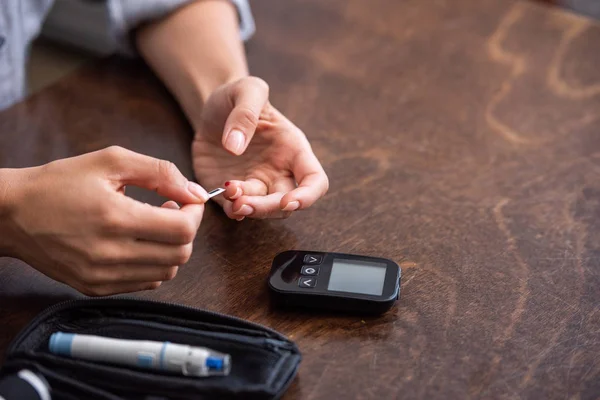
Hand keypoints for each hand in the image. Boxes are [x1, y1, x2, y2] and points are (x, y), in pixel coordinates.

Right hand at [0, 146, 208, 295]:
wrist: (12, 214)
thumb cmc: (59, 183)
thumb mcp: (110, 161)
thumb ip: (160, 172)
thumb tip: (195, 191)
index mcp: (116, 218)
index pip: (183, 230)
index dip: (195, 212)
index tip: (187, 199)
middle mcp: (110, 254)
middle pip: (180, 254)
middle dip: (186, 229)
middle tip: (171, 209)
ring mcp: (102, 276)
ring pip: (166, 272)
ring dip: (171, 248)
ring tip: (154, 225)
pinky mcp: (96, 288)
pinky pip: (145, 283)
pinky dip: (153, 264)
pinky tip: (139, 243)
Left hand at [192, 77, 328, 219]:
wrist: (211, 108)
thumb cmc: (236, 97)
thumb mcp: (245, 90)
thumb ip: (245, 113)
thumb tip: (235, 146)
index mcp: (293, 149)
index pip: (315, 181)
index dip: (307, 196)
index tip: (287, 202)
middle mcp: (280, 171)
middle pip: (286, 204)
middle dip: (267, 208)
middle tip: (243, 202)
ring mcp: (257, 184)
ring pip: (262, 210)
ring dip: (247, 209)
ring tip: (228, 193)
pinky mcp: (234, 192)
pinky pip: (237, 209)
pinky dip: (231, 210)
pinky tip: (220, 196)